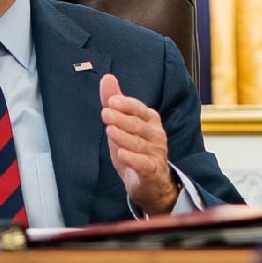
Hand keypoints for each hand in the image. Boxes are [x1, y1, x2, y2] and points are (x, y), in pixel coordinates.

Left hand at [100, 73, 179, 214]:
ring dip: (124, 137)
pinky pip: (142, 163)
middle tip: (105, 113)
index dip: (125, 104)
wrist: (151, 184)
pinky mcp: (153, 170)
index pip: (138, 109)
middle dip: (121, 118)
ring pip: (138, 143)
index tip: (111, 101)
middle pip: (137, 124)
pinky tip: (121, 153)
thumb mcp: (122, 125)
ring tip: (110, 131)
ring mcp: (156, 152)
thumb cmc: (136, 150)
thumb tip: (107, 78)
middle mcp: (156, 134)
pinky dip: (132, 158)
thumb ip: (114, 102)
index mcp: (149, 120)